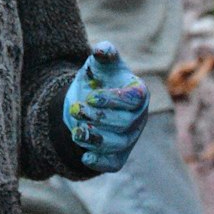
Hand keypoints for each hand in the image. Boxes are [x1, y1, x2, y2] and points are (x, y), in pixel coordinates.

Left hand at [62, 42, 148, 172]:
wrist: (88, 103)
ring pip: (118, 144)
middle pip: (124, 123)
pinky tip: (85, 157)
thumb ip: (104, 54)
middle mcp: (137, 118)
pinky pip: (113, 163)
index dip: (112, 100)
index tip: (91, 97)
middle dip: (98, 118)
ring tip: (76, 132)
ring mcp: (129, 138)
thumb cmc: (99, 79)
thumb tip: (101, 49)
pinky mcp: (118, 155)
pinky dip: (100, 162)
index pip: (132, 99)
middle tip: (75, 109)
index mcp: (138, 93)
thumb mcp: (100, 65)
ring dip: (96, 140)